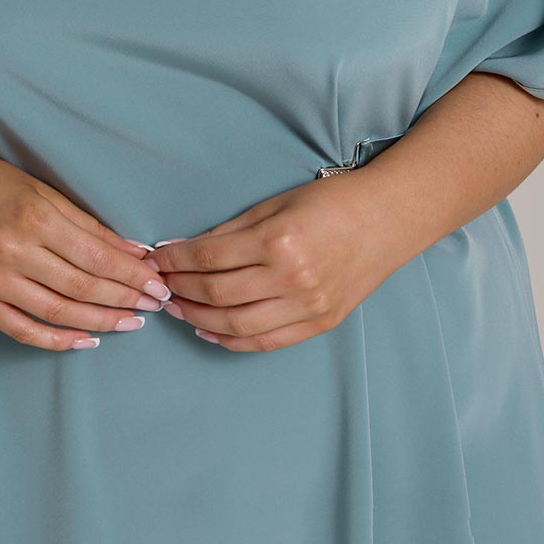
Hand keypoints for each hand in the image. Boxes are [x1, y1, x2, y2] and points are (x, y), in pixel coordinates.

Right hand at [0, 144, 170, 350]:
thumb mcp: (43, 190)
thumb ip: (87, 223)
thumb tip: (133, 251)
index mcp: (34, 217)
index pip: (96, 256)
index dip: (132, 274)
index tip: (159, 282)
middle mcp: (13, 252)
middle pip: (82, 287)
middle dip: (125, 299)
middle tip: (156, 305)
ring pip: (59, 313)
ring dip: (102, 321)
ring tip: (131, 323)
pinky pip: (24, 330)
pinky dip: (58, 341)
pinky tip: (88, 340)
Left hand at [147, 169, 397, 351]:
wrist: (387, 219)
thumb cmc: (331, 201)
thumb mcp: (276, 204)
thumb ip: (232, 229)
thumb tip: (188, 248)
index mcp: (278, 240)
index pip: (210, 256)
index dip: (176, 259)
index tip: (156, 257)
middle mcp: (291, 278)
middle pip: (217, 292)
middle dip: (181, 288)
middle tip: (159, 283)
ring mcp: (307, 306)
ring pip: (237, 324)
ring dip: (199, 317)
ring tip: (178, 308)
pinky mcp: (319, 323)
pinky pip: (266, 342)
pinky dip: (232, 341)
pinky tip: (209, 331)